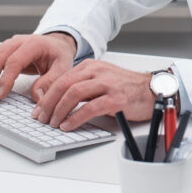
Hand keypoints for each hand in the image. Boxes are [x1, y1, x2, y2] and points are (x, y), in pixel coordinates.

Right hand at [0, 32, 76, 98]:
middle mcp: (18, 42)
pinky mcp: (4, 51)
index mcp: (33, 44)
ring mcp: (9, 45)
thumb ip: (51, 81)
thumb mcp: (63, 67)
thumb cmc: (58, 54)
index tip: (1, 94)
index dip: (6, 78)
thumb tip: (37, 96)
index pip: (14, 61)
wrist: (56, 44)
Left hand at [31, 59, 155, 130]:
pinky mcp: (115, 98)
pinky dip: (75, 118)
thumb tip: (59, 102)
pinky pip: (90, 108)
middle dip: (48, 104)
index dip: (46, 96)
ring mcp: (106, 84)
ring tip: (53, 123)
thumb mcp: (101, 80)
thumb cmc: (127, 87)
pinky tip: (68, 125)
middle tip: (41, 118)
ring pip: (73, 94)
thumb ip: (83, 86)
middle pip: (63, 85)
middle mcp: (97, 72)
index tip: (38, 109)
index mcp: (90, 67)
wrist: (152, 89)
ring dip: (59, 111)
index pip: (61, 79)